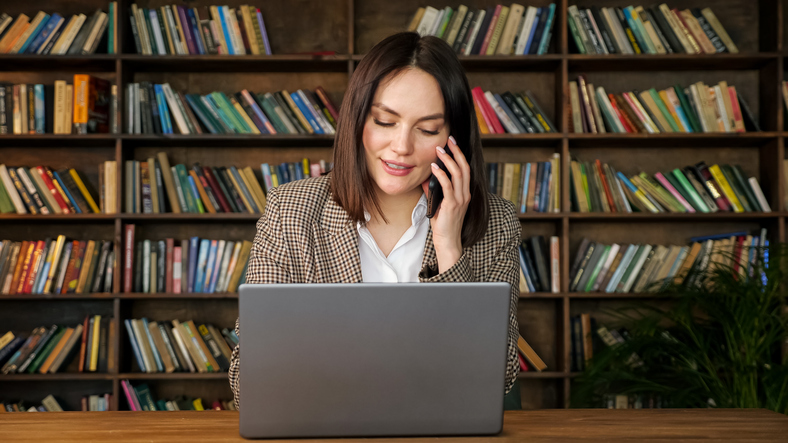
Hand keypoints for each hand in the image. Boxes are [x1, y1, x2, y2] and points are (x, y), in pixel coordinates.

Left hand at [421, 135, 470, 272]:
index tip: (452, 143)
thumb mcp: (439, 203)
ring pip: (457, 174)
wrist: (448, 241)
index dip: (460, 155)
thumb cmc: (443, 224)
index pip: (465, 169)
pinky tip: (434, 168)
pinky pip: (448, 186)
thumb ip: (435, 190)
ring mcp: (460, 199)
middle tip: (448, 140)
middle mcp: (465, 194)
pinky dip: (441, 175)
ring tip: (439, 150)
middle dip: (456, 152)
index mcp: (464, 193)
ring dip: (448, 160)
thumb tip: (427, 178)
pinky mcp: (452, 205)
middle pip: (464, 167)